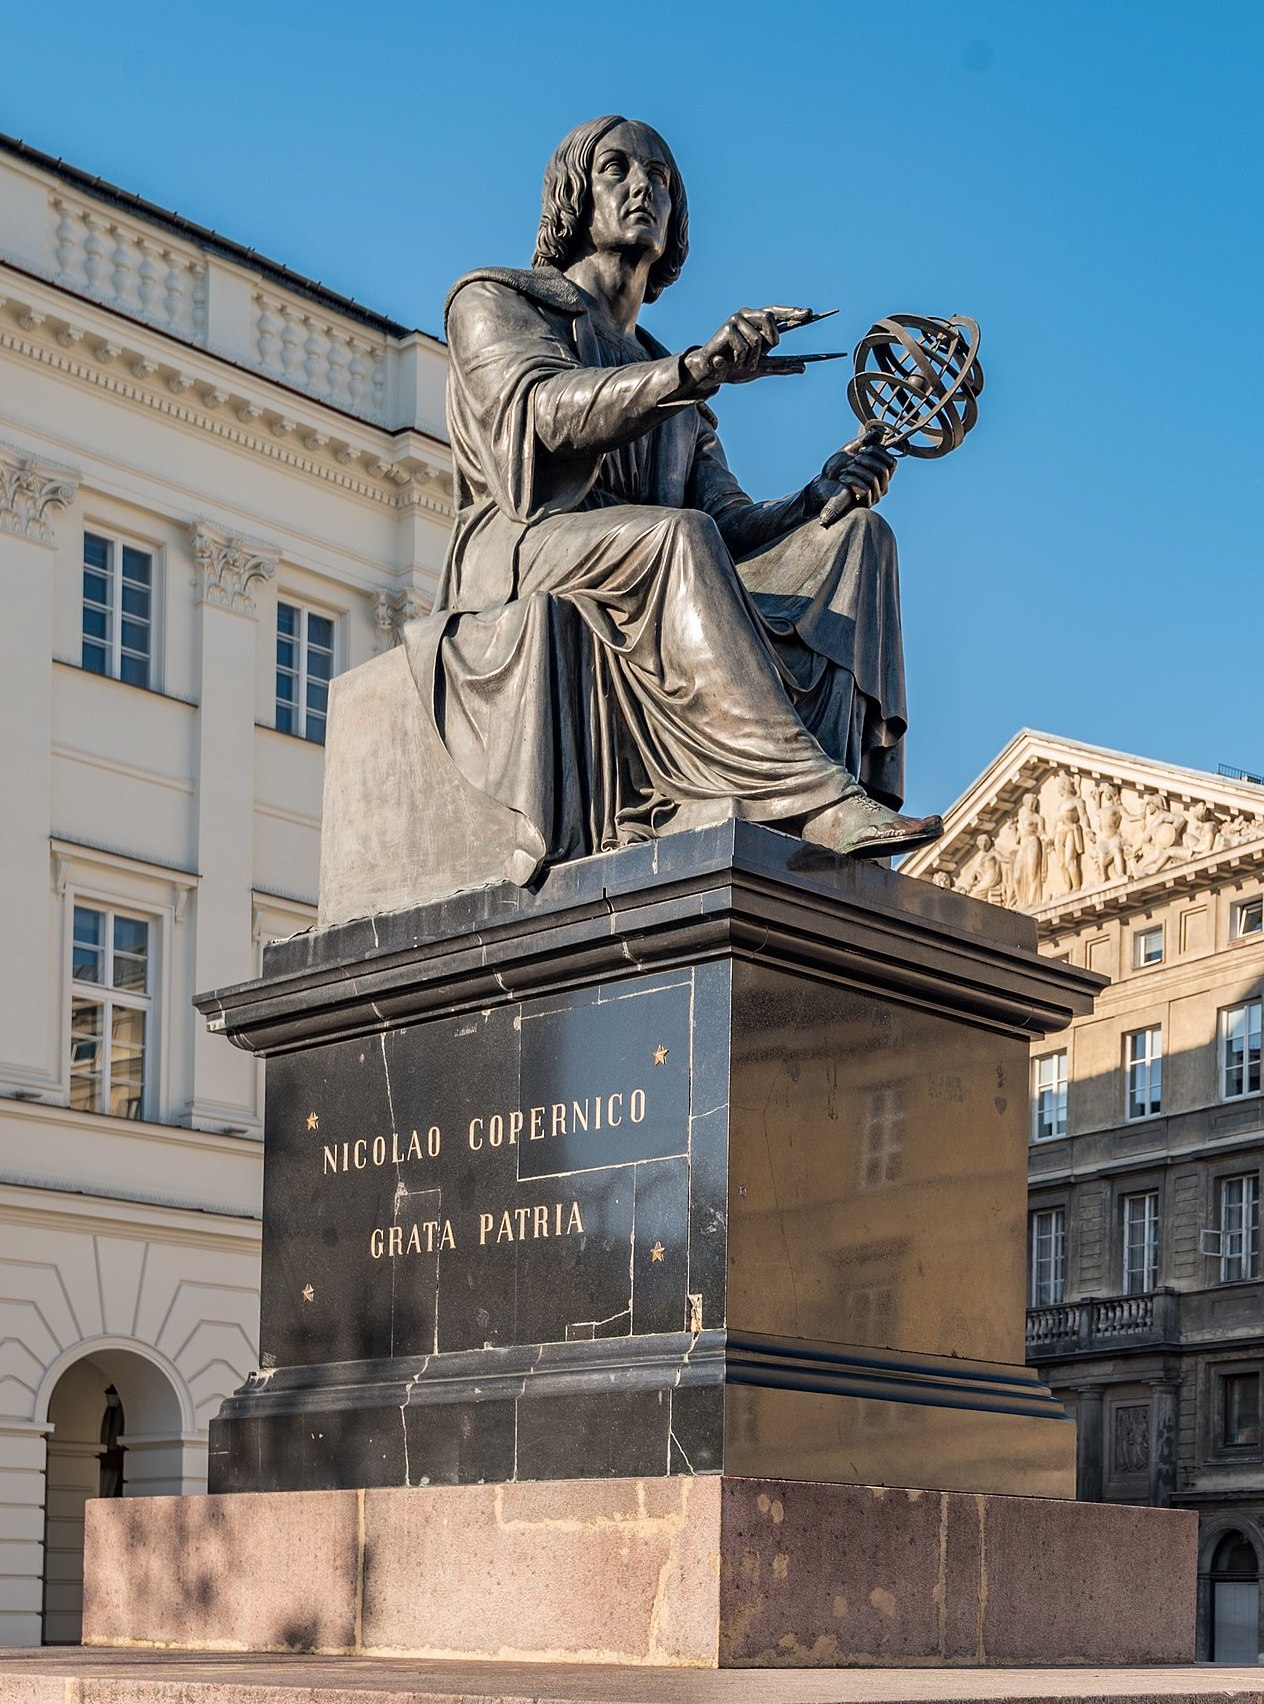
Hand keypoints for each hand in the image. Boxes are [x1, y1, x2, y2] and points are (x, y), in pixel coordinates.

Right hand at [683, 305, 811, 388]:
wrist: (712, 373)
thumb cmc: (735, 366)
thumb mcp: (761, 367)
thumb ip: (781, 366)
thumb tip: (804, 368)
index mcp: (756, 320)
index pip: (776, 312)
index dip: (792, 312)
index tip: (809, 313)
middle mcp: (746, 315)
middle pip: (770, 319)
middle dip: (771, 340)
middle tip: (764, 353)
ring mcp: (735, 320)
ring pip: (758, 339)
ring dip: (752, 358)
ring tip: (741, 362)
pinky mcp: (727, 329)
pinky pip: (744, 347)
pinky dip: (741, 359)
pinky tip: (730, 360)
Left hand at [811, 438, 896, 523]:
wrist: (823, 483)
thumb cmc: (838, 467)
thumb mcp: (852, 450)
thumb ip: (866, 441)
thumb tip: (879, 432)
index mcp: (882, 473)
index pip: (892, 463)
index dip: (879, 452)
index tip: (862, 448)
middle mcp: (882, 485)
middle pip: (884, 470)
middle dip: (866, 460)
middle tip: (853, 459)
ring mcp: (874, 496)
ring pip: (873, 479)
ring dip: (857, 470)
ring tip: (846, 469)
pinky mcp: (864, 504)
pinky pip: (865, 490)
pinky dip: (852, 480)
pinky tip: (843, 479)